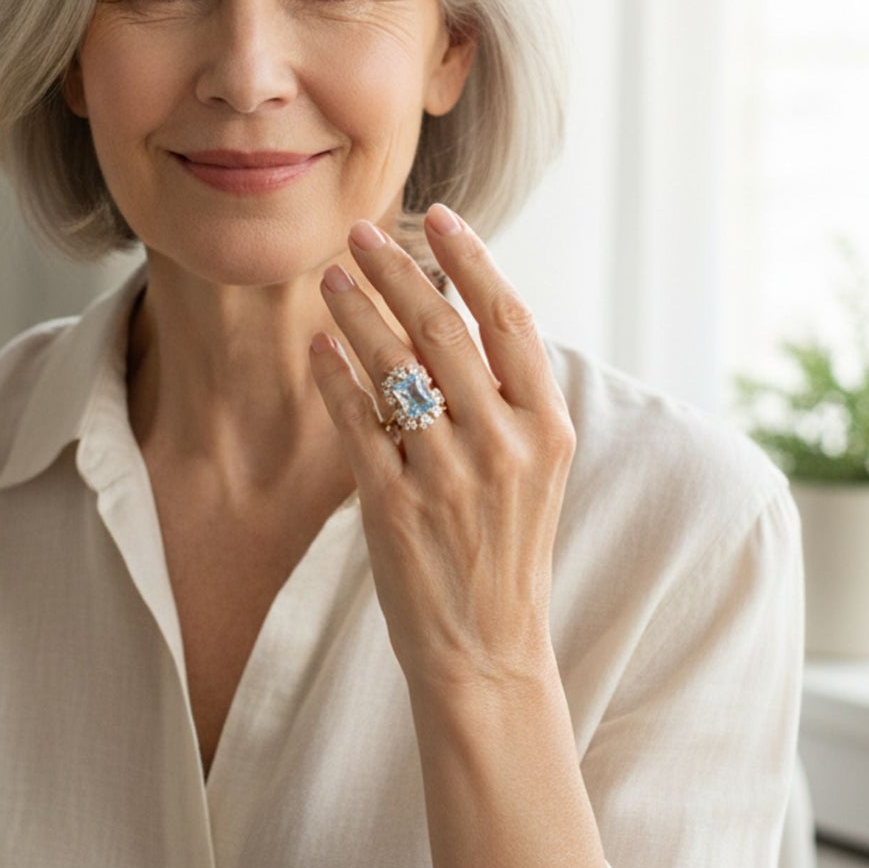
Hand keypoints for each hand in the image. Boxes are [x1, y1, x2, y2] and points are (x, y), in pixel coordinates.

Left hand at [308, 203, 576, 696]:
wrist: (487, 653)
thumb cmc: (506, 549)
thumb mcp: (536, 469)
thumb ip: (507, 396)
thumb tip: (456, 307)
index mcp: (551, 428)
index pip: (509, 318)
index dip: (471, 259)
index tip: (437, 215)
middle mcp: (507, 446)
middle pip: (445, 329)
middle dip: (398, 270)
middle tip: (361, 232)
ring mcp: (451, 477)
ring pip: (396, 366)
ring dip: (357, 311)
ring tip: (330, 275)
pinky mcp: (397, 508)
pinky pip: (357, 422)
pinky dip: (334, 376)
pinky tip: (317, 346)